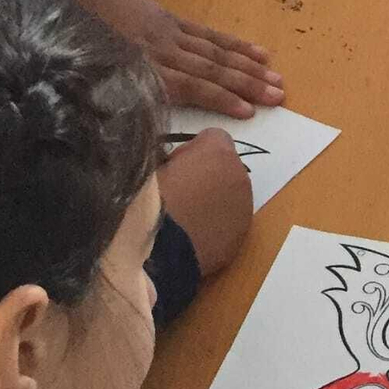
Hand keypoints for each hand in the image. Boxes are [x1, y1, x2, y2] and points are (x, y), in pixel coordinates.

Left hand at [69, 0, 281, 119]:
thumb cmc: (79, 43)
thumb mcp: (91, 75)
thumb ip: (123, 99)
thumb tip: (147, 135)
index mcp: (143, 68)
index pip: (190, 86)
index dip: (220, 99)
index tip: (248, 112)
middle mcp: (163, 51)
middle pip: (211, 70)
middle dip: (246, 85)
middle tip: (277, 97)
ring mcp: (171, 34)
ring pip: (216, 53)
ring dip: (249, 68)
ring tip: (276, 79)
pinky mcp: (173, 20)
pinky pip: (209, 34)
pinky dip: (235, 44)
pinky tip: (259, 52)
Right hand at [158, 128, 252, 277]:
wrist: (158, 250)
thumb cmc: (145, 201)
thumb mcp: (146, 163)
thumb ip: (166, 153)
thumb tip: (171, 163)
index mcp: (217, 153)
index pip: (213, 138)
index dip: (191, 151)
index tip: (173, 165)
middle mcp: (240, 178)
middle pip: (226, 169)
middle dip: (206, 177)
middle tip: (177, 193)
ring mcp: (243, 212)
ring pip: (231, 198)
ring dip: (213, 203)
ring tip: (183, 218)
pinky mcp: (239, 241)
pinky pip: (229, 226)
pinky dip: (215, 228)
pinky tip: (191, 237)